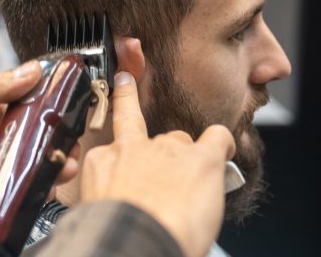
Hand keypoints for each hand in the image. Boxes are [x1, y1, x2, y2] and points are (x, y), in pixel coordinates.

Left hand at [0, 61, 78, 205]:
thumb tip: (30, 72)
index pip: (19, 100)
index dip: (44, 101)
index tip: (70, 100)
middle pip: (23, 136)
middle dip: (49, 137)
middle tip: (72, 138)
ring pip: (14, 164)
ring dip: (39, 164)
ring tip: (63, 163)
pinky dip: (16, 190)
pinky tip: (36, 186)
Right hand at [79, 71, 235, 256]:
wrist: (136, 242)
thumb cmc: (116, 236)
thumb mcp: (96, 207)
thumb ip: (109, 190)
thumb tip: (121, 199)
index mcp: (102, 162)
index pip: (115, 127)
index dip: (124, 98)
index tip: (124, 80)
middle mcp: (134, 148)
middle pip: (154, 138)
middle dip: (162, 155)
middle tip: (167, 183)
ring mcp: (168, 150)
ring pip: (182, 142)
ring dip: (188, 160)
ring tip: (190, 189)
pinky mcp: (200, 160)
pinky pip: (217, 138)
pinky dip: (222, 144)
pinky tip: (224, 151)